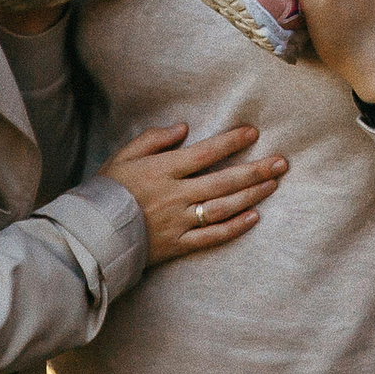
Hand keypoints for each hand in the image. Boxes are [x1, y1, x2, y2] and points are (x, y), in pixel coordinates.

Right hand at [102, 123, 286, 264]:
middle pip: (223, 181)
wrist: (92, 234)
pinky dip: (234, 228)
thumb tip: (184, 128)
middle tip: (282, 162)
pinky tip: (254, 217)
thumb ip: (154, 139)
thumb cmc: (107, 190)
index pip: (204, 153)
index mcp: (162, 170)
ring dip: (251, 195)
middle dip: (255, 170)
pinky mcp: (178, 245)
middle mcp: (175, 196)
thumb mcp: (124, 156)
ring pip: (223, 207)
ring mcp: (178, 222)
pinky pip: (211, 237)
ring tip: (273, 184)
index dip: (230, 142)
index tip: (253, 133)